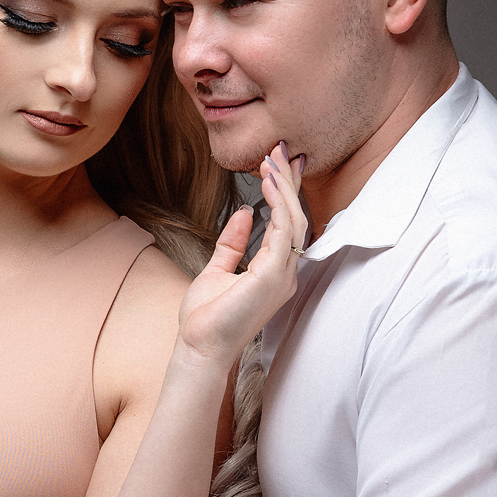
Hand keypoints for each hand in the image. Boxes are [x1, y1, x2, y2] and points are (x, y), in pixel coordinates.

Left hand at [177, 144, 307, 369]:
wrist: (199, 347)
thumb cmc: (206, 320)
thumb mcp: (217, 270)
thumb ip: (232, 243)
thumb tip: (244, 214)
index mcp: (274, 272)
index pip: (287, 225)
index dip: (286, 193)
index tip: (279, 164)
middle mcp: (284, 273)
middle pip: (297, 218)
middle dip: (289, 182)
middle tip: (280, 149)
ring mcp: (282, 275)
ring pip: (295, 220)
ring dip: (284, 186)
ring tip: (272, 158)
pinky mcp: (273, 276)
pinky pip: (284, 230)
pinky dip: (279, 203)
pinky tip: (268, 181)